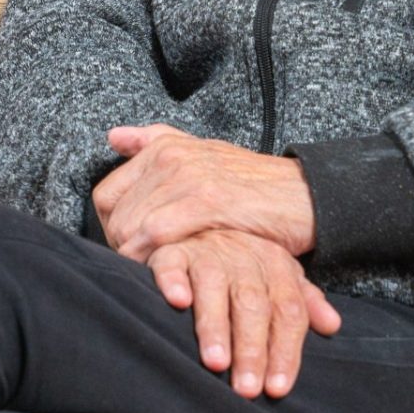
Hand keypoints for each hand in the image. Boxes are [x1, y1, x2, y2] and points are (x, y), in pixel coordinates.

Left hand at [96, 124, 315, 260]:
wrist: (307, 196)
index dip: (110, 227)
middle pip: (114, 214)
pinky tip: (164, 276)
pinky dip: (152, 258)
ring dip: (135, 258)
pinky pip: (156, 233)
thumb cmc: (254, 186)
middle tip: (142, 270)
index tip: (128, 250)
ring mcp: (188, 176)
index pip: (106, 194)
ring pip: (131, 225)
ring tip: (153, 276)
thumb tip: (114, 136)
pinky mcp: (208, 200)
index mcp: (165, 147)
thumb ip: (158, 142)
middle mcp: (171, 156)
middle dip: (121, 247)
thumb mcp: (205, 155)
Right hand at [147, 228, 341, 398]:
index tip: (277, 388)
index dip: (285, 350)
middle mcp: (243, 256)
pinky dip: (174, 282)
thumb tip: (332, 326)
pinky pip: (171, 265)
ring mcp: (206, 252)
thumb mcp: (278, 279)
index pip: (287, 311)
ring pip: (214, 287)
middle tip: (247, 388)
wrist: (200, 226)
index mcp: (275, 265)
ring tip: (215, 362)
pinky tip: (177, 302)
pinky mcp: (171, 252)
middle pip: (252, 305)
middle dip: (251, 349)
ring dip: (215, 326)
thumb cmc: (242, 267)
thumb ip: (302, 302)